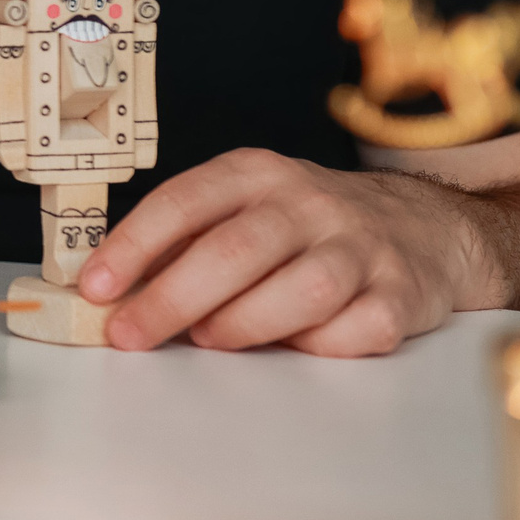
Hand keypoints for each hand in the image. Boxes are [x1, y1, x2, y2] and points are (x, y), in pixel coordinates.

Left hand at [79, 149, 496, 356]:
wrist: (423, 226)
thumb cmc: (305, 226)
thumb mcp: (242, 208)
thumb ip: (182, 242)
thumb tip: (108, 290)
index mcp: (256, 174)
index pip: (184, 202)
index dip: (133, 245)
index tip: (95, 286)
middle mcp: (309, 203)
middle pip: (236, 250)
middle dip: (172, 298)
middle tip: (130, 334)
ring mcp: (361, 247)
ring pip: (302, 289)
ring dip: (244, 323)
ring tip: (209, 339)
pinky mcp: (401, 293)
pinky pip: (356, 329)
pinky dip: (317, 345)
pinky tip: (294, 343)